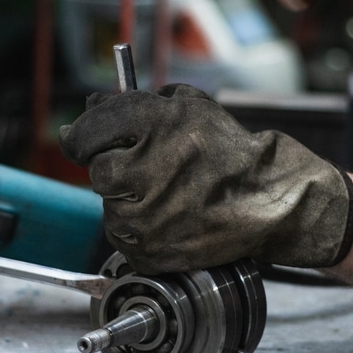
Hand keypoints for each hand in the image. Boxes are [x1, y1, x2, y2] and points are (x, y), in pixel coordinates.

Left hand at [59, 85, 352, 273]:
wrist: (267, 200)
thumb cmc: (228, 151)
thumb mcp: (187, 106)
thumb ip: (134, 103)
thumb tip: (91, 107)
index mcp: (152, 124)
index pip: (86, 132)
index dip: (85, 135)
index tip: (85, 140)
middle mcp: (144, 168)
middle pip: (97, 171)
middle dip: (115, 168)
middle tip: (144, 169)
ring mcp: (146, 214)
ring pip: (110, 206)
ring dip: (127, 199)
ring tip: (167, 194)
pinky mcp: (148, 248)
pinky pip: (122, 235)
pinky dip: (138, 227)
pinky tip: (170, 216)